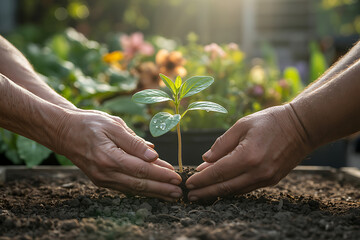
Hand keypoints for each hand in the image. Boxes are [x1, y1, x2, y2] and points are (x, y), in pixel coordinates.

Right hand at [55, 109, 181, 200]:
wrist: (63, 131)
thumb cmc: (89, 124)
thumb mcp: (113, 125)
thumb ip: (134, 142)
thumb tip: (154, 154)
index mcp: (109, 157)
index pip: (141, 169)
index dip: (160, 174)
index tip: (175, 176)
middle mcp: (105, 173)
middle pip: (138, 184)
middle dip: (161, 189)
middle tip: (178, 192)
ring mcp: (102, 179)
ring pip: (132, 189)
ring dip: (153, 192)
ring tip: (170, 195)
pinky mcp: (101, 180)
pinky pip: (124, 188)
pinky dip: (140, 190)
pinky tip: (152, 191)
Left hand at [186, 104, 310, 200]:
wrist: (302, 127)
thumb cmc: (270, 121)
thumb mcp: (242, 125)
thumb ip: (222, 144)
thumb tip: (206, 160)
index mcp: (247, 156)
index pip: (218, 172)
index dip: (201, 179)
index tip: (189, 183)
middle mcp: (257, 172)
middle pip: (224, 187)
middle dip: (205, 192)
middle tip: (191, 195)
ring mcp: (266, 179)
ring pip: (235, 191)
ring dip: (217, 193)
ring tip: (202, 193)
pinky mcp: (272, 181)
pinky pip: (246, 188)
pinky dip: (232, 189)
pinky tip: (221, 187)